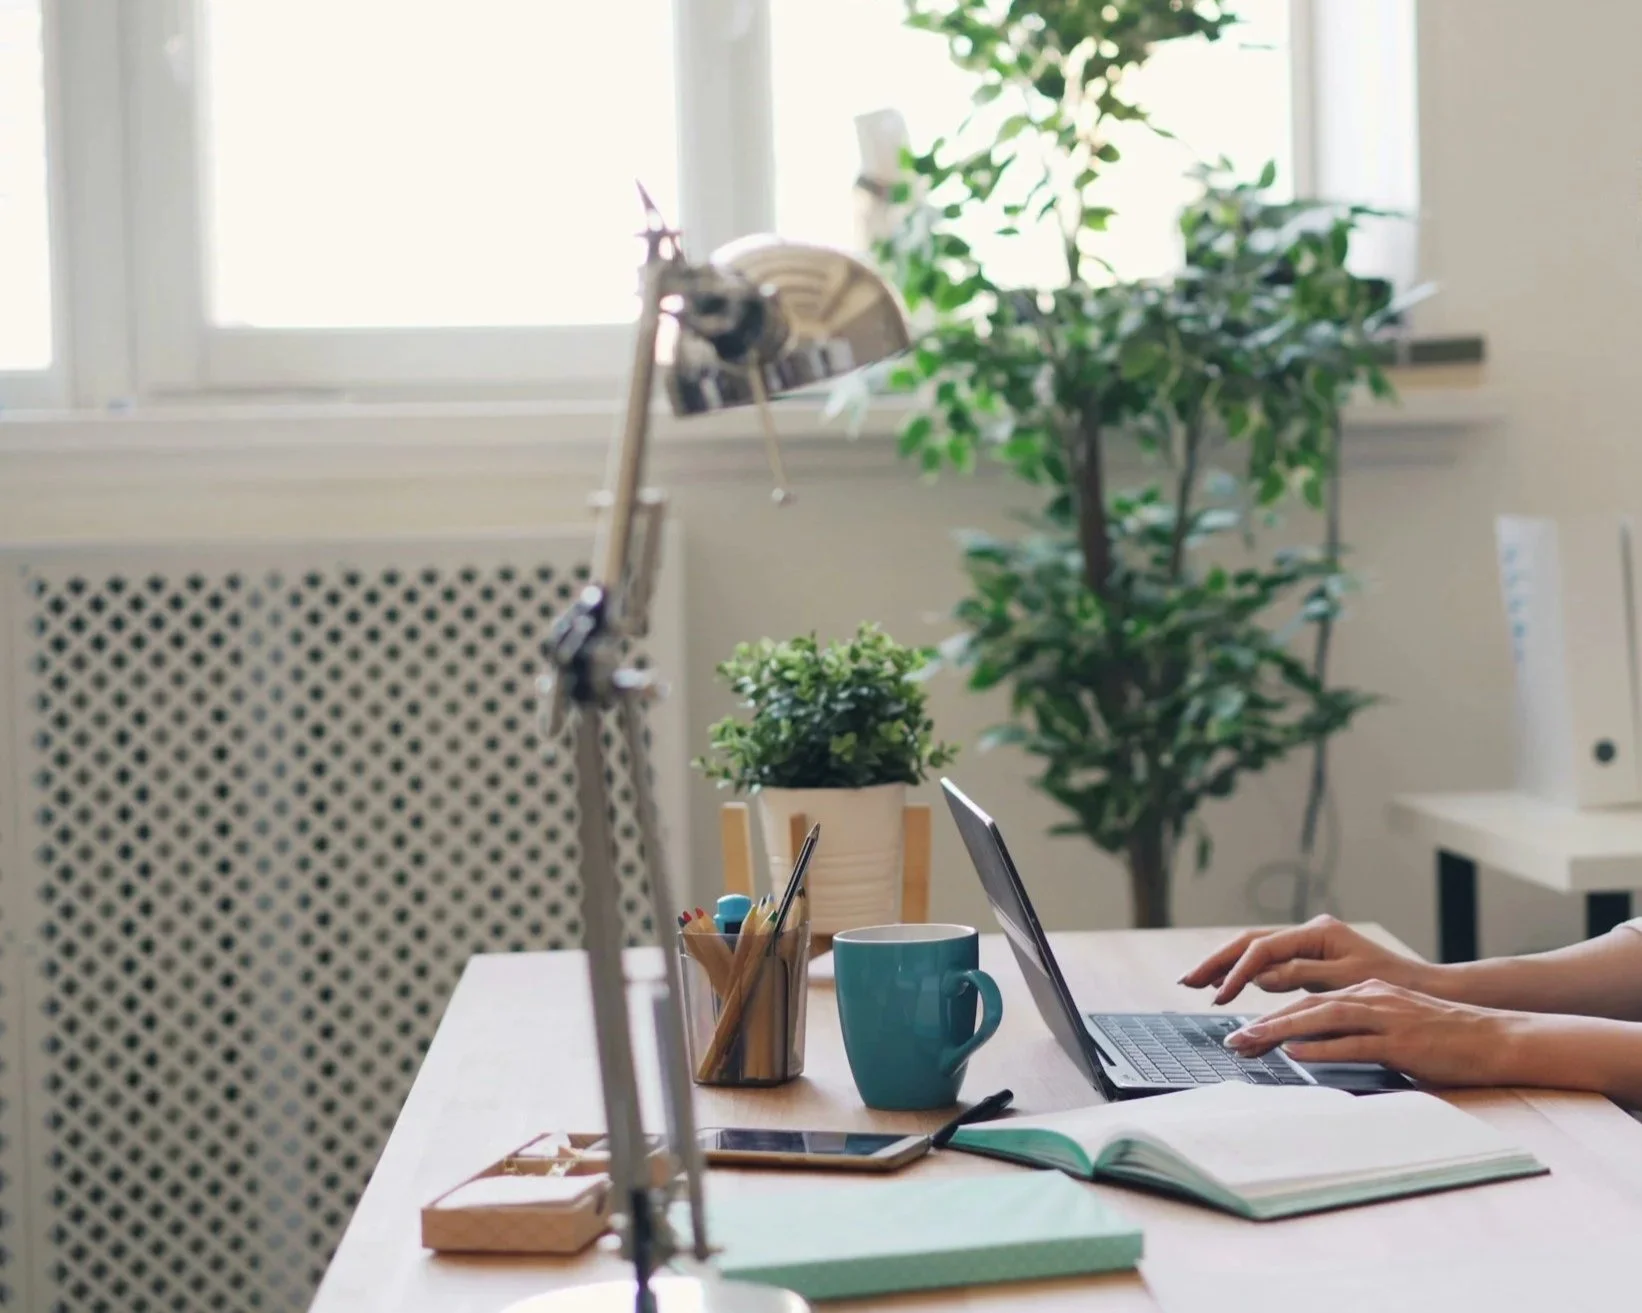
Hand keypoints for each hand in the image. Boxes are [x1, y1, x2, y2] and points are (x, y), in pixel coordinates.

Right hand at [1180, 914, 1431, 1005]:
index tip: (1219, 995)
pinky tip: (1229, 983)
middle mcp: (1310, 932)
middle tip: (1187, 981)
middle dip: (1217, 961)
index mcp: (1318, 933)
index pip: (1264, 949)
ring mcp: (1309, 944)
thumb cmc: (1394, 985)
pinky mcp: (1311, 958)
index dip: (1237, 972)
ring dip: (1226, 966)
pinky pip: (1269, 963)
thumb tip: (1260, 976)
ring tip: (1198, 981)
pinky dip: (1246, 973)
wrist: (1424, 988)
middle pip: (1250, 943)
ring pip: (1256, 951)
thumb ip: (1302, 976)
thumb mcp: (1348, 982)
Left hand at [1223, 979, 1525, 1086]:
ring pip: (1322, 1019)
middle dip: (1264, 1023)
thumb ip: (1354, 1032)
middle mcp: (1371, 998)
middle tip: (1232, 1041)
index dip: (1272, 1015)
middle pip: (1306, 1006)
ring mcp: (1387, 1018)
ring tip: (1250, 1043)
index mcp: (1366, 993)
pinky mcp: (1402, 1041)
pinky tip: (1297, 1053)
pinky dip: (1323, 1047)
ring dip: (1281, 1031)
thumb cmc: (1444, 1039)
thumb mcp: (1391, 1027)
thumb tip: (1312, 1047)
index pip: (1308, 1000)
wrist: (1495, 1038)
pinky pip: (1355, 1043)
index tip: (1242, 1032)